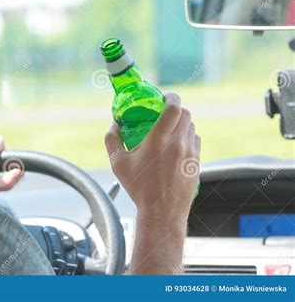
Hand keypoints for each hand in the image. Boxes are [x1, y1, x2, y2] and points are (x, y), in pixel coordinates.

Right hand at [104, 93, 200, 273]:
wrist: (162, 212)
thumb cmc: (139, 188)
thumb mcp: (118, 164)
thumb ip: (112, 140)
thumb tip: (113, 125)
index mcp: (158, 140)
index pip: (174, 108)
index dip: (171, 97)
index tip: (165, 97)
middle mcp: (177, 144)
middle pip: (186, 114)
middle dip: (176, 108)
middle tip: (165, 111)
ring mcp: (190, 154)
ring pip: (192, 127)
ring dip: (182, 123)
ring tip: (170, 129)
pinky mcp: (197, 163)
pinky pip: (195, 141)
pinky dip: (188, 137)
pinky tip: (177, 144)